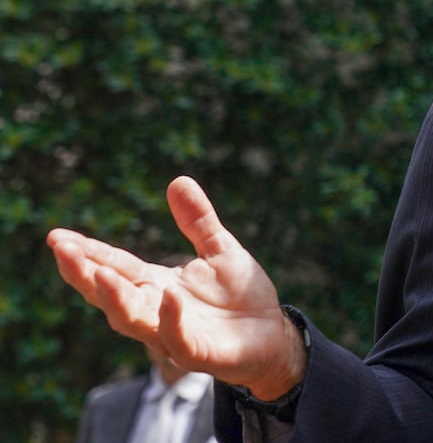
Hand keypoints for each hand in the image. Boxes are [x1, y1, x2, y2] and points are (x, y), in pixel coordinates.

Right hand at [46, 176, 306, 398]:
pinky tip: (169, 294)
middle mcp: (156, 309)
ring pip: (132, 319)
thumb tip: (178, 180)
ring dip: (115, 298)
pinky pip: (178, 338)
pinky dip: (170, 318)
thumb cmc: (243, 296)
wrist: (274, 335)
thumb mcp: (221, 250)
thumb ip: (199, 221)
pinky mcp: (198, 352)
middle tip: (63, 250)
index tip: (57, 237)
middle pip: (110, 293)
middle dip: (85, 273)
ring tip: (101, 274)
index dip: (87, 253)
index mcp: (157, 284)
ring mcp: (173, 333)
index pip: (114, 266)